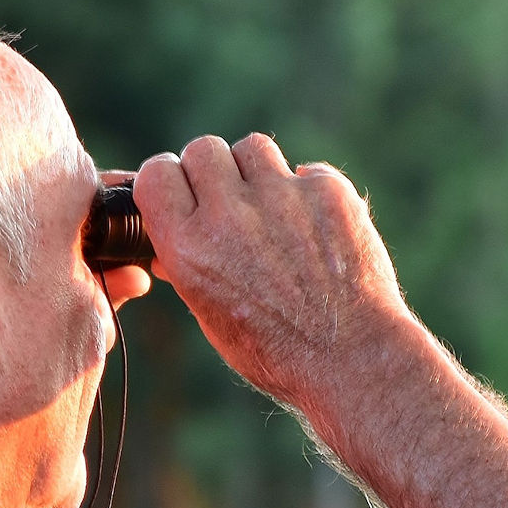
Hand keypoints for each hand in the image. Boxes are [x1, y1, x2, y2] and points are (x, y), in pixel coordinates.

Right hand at [132, 135, 409, 403]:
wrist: (351, 359)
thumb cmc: (276, 351)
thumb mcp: (212, 318)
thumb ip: (186, 271)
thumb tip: (167, 250)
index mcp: (189, 248)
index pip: (156, 174)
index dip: (168, 179)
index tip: (181, 191)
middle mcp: (229, 215)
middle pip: (203, 149)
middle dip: (212, 171)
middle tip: (229, 201)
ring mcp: (281, 198)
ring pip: (252, 148)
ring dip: (257, 173)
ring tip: (272, 211)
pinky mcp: (328, 192)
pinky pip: (306, 172)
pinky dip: (307, 194)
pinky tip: (315, 229)